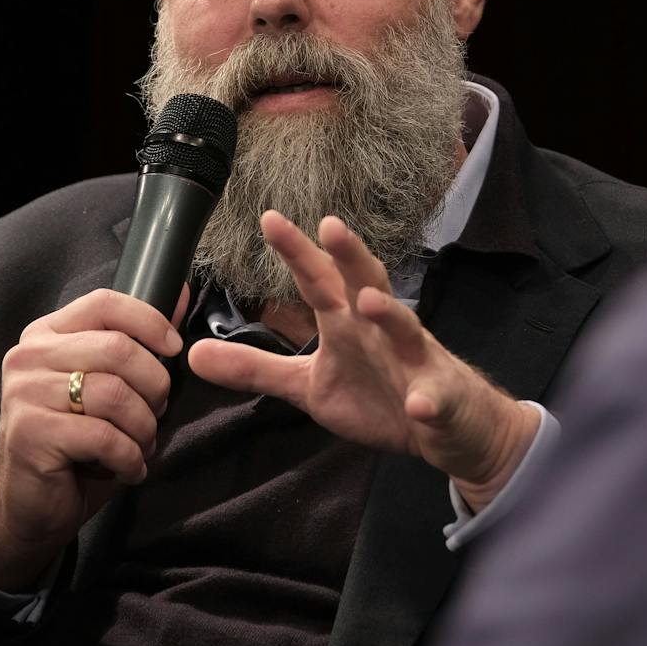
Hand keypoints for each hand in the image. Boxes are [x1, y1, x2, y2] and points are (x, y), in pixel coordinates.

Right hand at [0, 286, 185, 590]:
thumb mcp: (105, 385)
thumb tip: (183, 294)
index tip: (173, 350)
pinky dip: (129, 457)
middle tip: (157, 415)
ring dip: (144, 427)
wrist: (28, 507)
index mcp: (46, 334)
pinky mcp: (30, 433)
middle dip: (155, 387)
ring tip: (142, 445)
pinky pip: (103, 437)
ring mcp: (24, 394)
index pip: (105, 304)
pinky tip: (128, 469)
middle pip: (118, 350)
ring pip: (115, 394)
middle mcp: (28, 356)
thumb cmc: (75, 443)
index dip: (149, 321)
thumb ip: (137, 341)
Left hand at [188, 211, 539, 510]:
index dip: (297, 252)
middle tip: (330, 226)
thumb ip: (257, 367)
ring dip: (390, 315)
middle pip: (368, 284)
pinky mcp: (440, 402)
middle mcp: (384, 331)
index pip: (320, 280)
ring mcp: (417, 363)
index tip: (268, 218)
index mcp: (350, 324)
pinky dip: (429, 401)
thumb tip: (193, 353)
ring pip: (407, 331)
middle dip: (350, 257)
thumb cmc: (381, 394)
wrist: (453, 427)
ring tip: (367, 302)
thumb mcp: (310, 385)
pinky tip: (421, 404)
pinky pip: (435, 400)